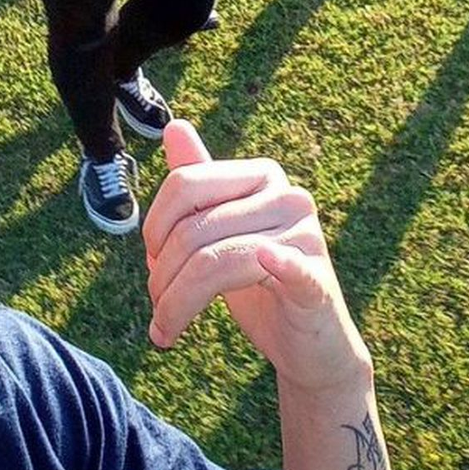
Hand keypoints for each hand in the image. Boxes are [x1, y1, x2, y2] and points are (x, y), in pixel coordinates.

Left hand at [144, 122, 371, 396]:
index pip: (185, 184)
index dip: (153, 228)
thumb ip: (199, 184)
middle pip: (194, 228)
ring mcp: (307, 237)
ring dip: (179, 304)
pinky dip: (276, 264)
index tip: (151, 266)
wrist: (310, 344)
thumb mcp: (222, 232)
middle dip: (163, 277)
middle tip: (156, 313)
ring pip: (217, 261)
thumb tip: (174, 125)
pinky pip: (290, 265)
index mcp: (262, 176)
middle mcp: (288, 197)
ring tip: (164, 331)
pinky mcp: (317, 281)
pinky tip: (264, 262)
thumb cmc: (259, 285)